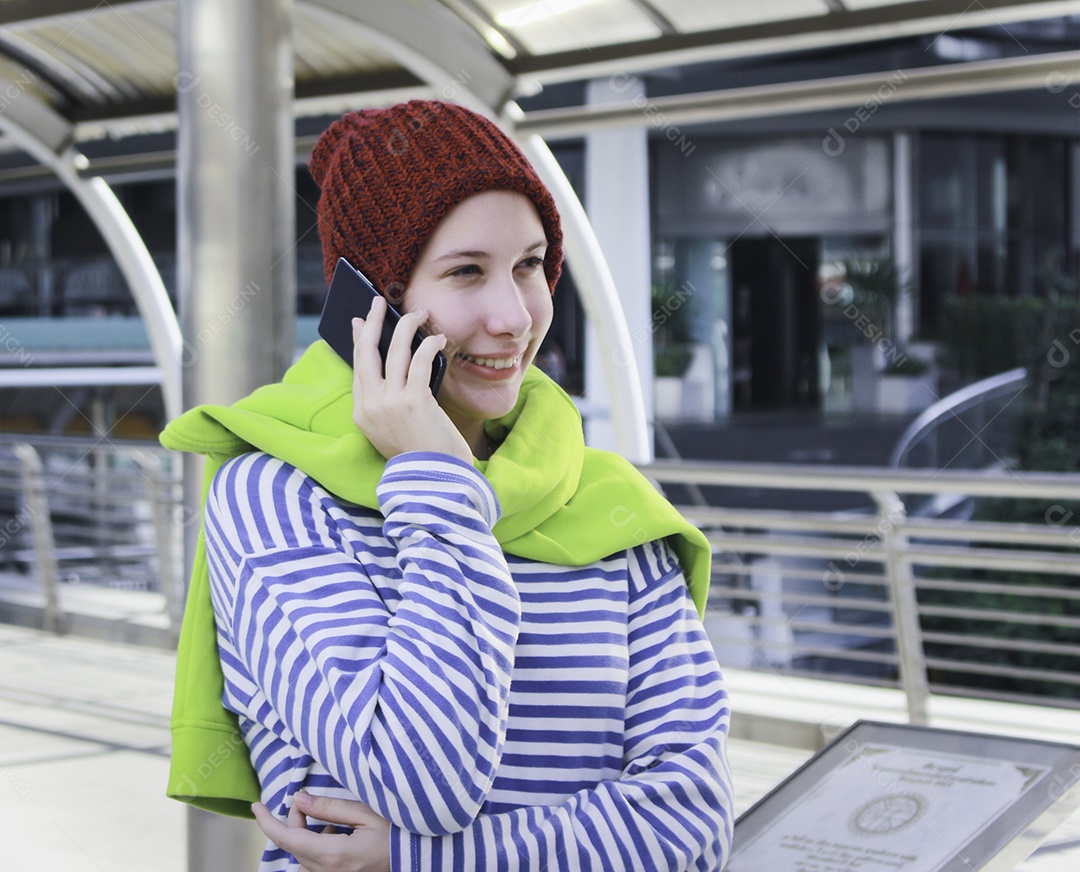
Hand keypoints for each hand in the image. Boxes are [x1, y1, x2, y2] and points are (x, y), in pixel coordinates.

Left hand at [252, 791, 391, 871]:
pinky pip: (315, 865)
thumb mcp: (366, 814)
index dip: (267, 822)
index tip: (257, 806)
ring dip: (307, 835)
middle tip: (309, 800)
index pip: (287, 838)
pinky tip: (339, 837)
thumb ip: (330, 807)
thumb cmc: (397, 835)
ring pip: (303, 856)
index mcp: (332, 855)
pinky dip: (318, 847)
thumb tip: (299, 798)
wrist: (418, 860)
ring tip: (332, 823)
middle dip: (296, 820)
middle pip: (295, 845)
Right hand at [351, 296, 471, 462]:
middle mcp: (371, 406)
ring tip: (419, 313)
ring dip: (407, 326)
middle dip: (372, 323)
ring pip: (394, 351)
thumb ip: (388, 404)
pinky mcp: (414, 401)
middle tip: (378, 302)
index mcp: (362, 414)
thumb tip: (395, 370)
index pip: (358, 369)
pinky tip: (438, 339)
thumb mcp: (394, 431)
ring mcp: (390, 404)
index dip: (359, 342)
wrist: (436, 481)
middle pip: (366, 353)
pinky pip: (420, 361)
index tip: (361, 323)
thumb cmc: (423, 455)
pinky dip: (429, 345)